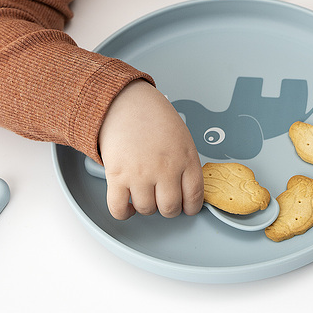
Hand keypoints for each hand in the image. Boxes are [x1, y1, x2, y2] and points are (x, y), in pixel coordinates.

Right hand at [98, 79, 203, 219]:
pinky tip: (128, 203)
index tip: (186, 207)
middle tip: (164, 199)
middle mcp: (165, 169)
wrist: (124, 100)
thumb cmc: (152, 115)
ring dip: (146, 206)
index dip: (191, 207)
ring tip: (145, 193)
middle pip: (170, 209)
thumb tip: (186, 187)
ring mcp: (140, 174)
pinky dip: (124, 212)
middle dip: (168, 208)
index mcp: (185, 157)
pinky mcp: (117, 176)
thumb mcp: (181, 135)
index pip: (195, 196)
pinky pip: (119, 209)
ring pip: (147, 210)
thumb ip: (185, 162)